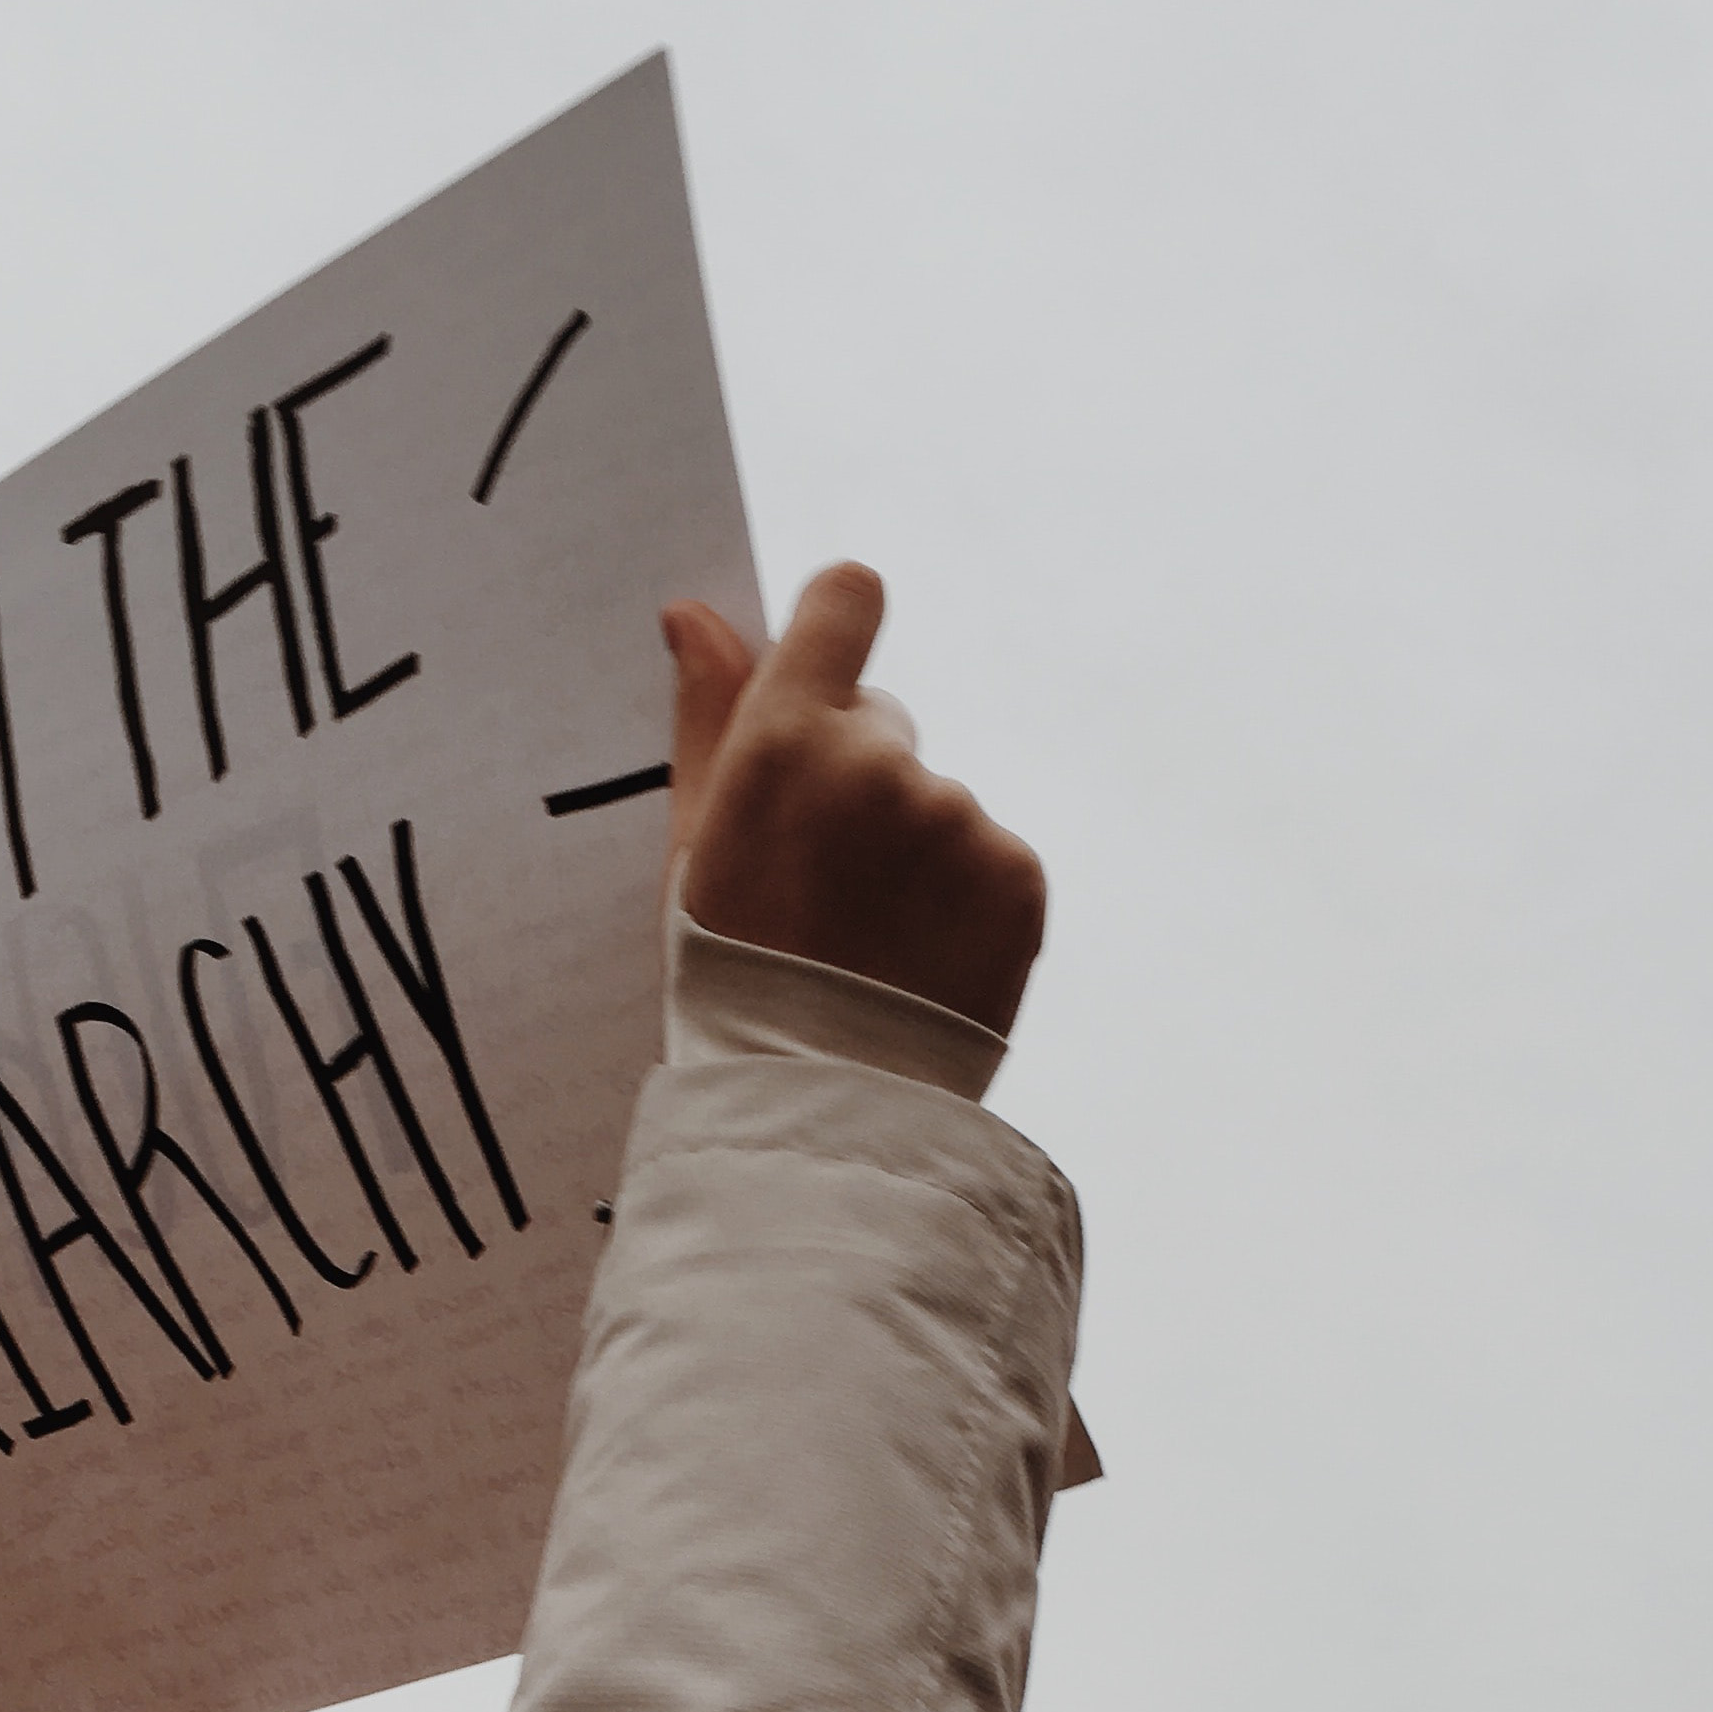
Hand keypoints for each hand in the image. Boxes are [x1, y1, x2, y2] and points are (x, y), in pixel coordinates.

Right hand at [664, 564, 1045, 1064]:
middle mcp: (878, 763)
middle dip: (859, 785)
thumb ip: (705, 718)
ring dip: (915, 857)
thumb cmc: (732, 979)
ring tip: (872, 947)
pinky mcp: (1018, 879)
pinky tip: (924, 963)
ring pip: (938, 806)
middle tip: (822, 892)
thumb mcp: (694, 850)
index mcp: (784, 741)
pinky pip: (993, 861)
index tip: (831, 665)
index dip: (838, 627)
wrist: (818, 1109)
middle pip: (885, 726)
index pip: (845, 602)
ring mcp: (956, 821)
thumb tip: (696, 613)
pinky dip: (967, 905)